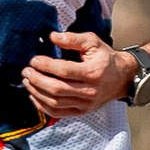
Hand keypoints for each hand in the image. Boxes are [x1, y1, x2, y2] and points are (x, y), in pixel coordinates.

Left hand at [24, 32, 138, 121]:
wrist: (123, 78)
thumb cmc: (105, 58)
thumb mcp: (93, 42)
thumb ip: (73, 38)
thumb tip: (52, 36)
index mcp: (93, 72)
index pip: (64, 71)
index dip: (45, 65)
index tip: (34, 60)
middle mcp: (89, 91)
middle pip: (56, 89)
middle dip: (37, 80)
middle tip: (26, 70)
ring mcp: (85, 104)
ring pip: (55, 103)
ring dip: (36, 92)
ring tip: (27, 81)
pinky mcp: (82, 112)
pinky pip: (58, 113)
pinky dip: (42, 106)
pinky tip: (34, 95)